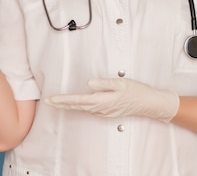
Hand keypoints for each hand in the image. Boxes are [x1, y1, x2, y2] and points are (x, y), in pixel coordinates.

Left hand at [44, 78, 178, 121]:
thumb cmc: (136, 91)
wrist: (149, 104)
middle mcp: (102, 109)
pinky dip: (79, 106)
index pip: (78, 100)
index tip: (51, 99)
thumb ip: (104, 84)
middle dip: (61, 104)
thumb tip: (88, 83)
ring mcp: (104, 112)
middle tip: (47, 101)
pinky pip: (90, 109)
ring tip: (56, 102)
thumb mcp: (121, 83)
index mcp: (103, 100)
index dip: (63, 100)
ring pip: (83, 108)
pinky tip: (75, 104)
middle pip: (77, 106)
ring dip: (69, 105)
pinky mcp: (107, 112)